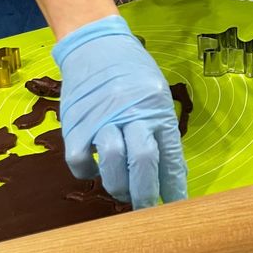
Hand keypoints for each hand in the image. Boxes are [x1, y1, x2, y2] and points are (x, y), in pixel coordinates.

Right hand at [53, 15, 187, 208]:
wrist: (95, 44)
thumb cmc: (132, 72)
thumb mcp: (157, 94)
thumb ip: (162, 132)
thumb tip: (171, 176)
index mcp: (158, 108)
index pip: (170, 155)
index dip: (174, 186)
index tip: (177, 208)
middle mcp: (132, 112)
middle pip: (143, 160)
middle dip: (146, 192)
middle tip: (146, 209)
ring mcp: (102, 118)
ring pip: (112, 162)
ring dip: (118, 186)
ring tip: (122, 192)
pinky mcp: (75, 122)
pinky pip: (79, 159)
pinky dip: (86, 172)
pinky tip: (93, 170)